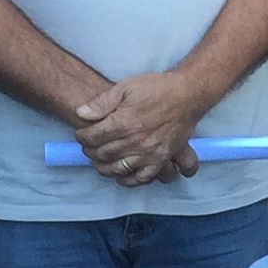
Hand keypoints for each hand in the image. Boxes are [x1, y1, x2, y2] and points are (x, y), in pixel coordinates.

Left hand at [76, 69, 210, 185]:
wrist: (187, 95)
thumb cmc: (157, 88)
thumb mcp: (126, 87)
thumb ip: (102, 102)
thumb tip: (80, 113)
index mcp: (124, 122)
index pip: (93, 137)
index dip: (82, 137)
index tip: (81, 134)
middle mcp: (135, 141)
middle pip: (103, 153)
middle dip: (90, 151)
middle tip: (88, 147)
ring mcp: (148, 153)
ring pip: (118, 168)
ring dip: (104, 167)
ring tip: (99, 161)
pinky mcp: (161, 159)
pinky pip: (141, 178)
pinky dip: (128, 180)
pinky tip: (120, 175)